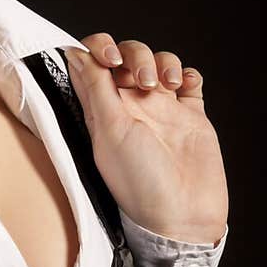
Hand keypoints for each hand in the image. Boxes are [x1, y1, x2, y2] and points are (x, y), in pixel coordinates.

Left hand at [62, 36, 228, 244]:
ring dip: (164, 62)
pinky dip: (188, 74)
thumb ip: (95, 90)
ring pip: (159, 62)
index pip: (92, 62)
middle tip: (143, 82)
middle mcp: (130, 106)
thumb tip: (75, 53)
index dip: (98, 49)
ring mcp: (162, 110)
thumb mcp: (110, 132)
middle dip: (136, 56)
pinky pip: (190, 82)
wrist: (181, 217)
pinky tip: (184, 85)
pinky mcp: (191, 117)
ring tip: (167, 85)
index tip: (108, 58)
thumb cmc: (139, 183)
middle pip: (128, 56)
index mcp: (103, 109)